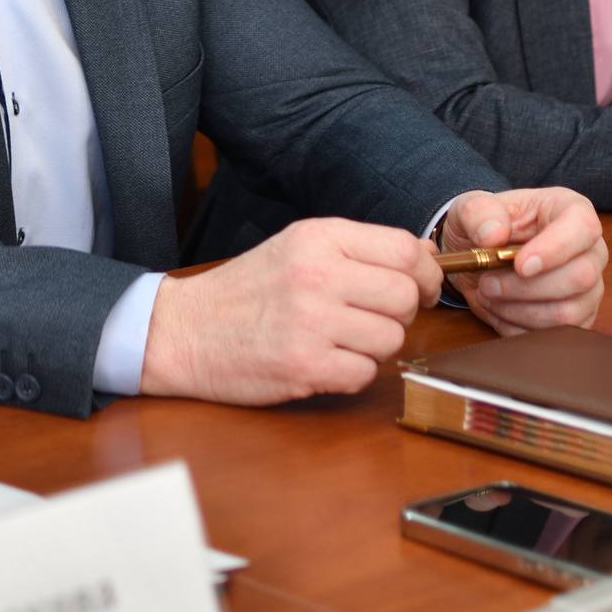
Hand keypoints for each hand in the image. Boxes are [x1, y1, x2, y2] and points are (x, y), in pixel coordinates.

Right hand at [141, 218, 438, 405]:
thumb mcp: (297, 248)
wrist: (183, 330)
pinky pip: (364, 373)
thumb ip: (358, 250)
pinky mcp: (304, 365)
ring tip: (340, 340)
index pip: (405, 250)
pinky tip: (325, 362)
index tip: (421, 288)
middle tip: (371, 318)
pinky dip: (351, 373)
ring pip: (391, 338)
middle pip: (405, 297)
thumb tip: (427, 258)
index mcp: (317, 238)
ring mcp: (310, 321)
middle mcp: (316, 274)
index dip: (426, 274)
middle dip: (400, 314)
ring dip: (374, 346)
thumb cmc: (246, 291)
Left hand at [441, 189, 606, 333]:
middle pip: (581, 277)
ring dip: (518, 310)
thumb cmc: (484, 226)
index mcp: (569, 210)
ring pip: (568, 312)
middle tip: (488, 283)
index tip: (520, 265)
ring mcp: (588, 288)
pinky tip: (500, 310)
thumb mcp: (470, 209)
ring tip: (489, 295)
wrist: (479, 256)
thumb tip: (493, 235)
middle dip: (526, 287)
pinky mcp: (579, 318)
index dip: (555, 249)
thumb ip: (478, 212)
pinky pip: (555, 335)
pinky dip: (519, 328)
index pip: (583, 227)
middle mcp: (589, 250)